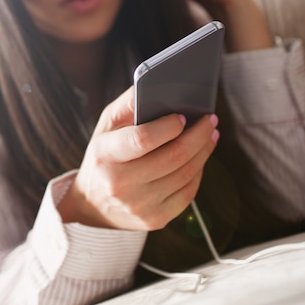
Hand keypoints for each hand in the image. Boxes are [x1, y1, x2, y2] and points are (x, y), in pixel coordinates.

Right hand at [58, 87, 218, 230]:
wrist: (93, 204)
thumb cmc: (104, 155)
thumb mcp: (105, 126)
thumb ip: (129, 104)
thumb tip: (157, 84)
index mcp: (104, 155)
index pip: (142, 139)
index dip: (168, 126)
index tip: (183, 115)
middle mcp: (119, 184)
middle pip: (172, 157)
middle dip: (198, 135)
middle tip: (210, 120)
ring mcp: (138, 206)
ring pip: (185, 174)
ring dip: (204, 151)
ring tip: (210, 134)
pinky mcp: (154, 220)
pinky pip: (188, 193)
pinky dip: (198, 172)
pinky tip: (200, 158)